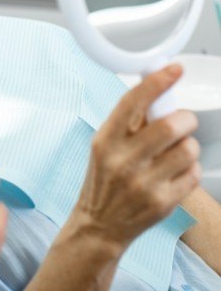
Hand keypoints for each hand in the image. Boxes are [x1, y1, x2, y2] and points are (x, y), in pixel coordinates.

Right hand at [72, 64, 200, 253]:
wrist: (99, 224)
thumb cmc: (104, 178)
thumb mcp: (104, 144)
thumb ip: (128, 121)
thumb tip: (155, 87)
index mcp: (106, 139)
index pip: (132, 102)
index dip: (157, 81)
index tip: (174, 68)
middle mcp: (123, 160)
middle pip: (170, 125)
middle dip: (185, 118)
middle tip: (183, 120)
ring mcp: (144, 183)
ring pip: (188, 149)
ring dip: (189, 144)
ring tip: (177, 150)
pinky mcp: (163, 203)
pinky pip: (193, 173)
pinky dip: (190, 167)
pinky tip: (175, 171)